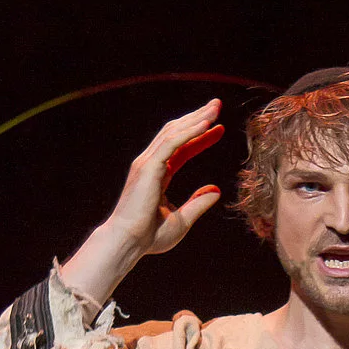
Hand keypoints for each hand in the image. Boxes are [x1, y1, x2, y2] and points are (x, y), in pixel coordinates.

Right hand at [60, 100, 224, 309]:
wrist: (128, 243)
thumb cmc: (149, 236)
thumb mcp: (182, 220)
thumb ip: (198, 203)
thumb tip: (216, 190)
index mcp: (157, 175)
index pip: (182, 149)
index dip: (200, 137)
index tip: (219, 130)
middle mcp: (151, 164)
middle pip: (177, 133)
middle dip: (197, 117)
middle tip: (217, 106)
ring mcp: (147, 164)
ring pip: (174, 133)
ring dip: (196, 118)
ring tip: (215, 109)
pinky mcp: (148, 167)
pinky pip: (172, 143)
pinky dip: (189, 131)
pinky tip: (205, 123)